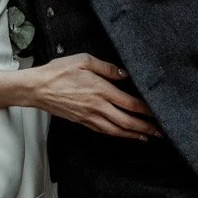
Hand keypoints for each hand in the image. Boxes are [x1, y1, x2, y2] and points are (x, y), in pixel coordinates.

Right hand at [28, 54, 161, 138]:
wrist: (37, 88)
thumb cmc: (58, 72)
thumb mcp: (83, 60)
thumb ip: (106, 67)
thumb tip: (124, 73)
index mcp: (101, 90)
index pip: (130, 103)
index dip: (147, 110)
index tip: (159, 113)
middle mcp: (98, 106)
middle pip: (127, 121)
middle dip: (145, 128)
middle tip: (160, 132)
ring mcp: (90, 116)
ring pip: (116, 130)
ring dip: (133, 135)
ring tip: (146, 137)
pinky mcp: (82, 121)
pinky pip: (104, 130)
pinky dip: (117, 134)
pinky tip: (123, 134)